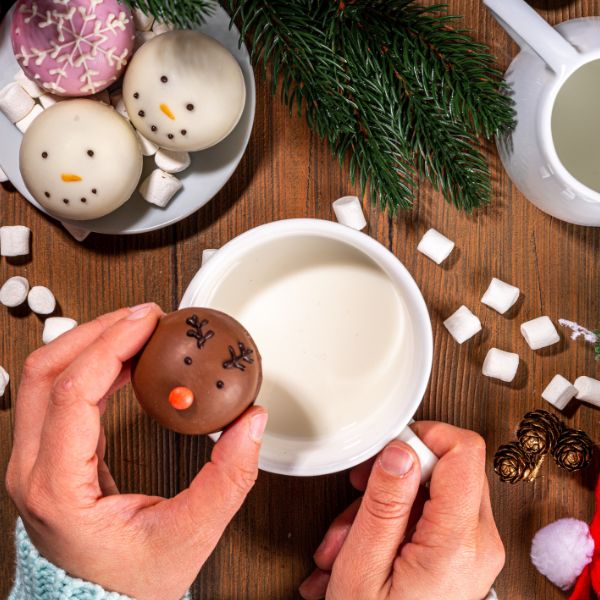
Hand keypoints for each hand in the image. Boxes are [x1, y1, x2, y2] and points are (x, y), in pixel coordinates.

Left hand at [5, 304, 268, 599]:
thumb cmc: (131, 583)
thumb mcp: (189, 535)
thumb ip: (228, 479)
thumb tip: (251, 423)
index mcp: (59, 487)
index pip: (71, 393)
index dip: (110, 345)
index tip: (147, 322)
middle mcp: (33, 469)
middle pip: (46, 371)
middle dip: (97, 331)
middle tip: (146, 317)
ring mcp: (34, 460)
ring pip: (44, 376)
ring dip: (91, 342)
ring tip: (138, 330)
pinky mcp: (49, 454)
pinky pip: (59, 392)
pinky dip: (91, 363)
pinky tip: (124, 358)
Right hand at [299, 423, 504, 599]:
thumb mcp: (363, 565)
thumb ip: (385, 503)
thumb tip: (400, 450)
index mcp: (458, 543)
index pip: (464, 451)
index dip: (425, 436)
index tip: (389, 450)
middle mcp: (478, 542)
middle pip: (446, 467)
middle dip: (394, 475)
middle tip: (359, 492)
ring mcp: (474, 549)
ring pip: (432, 489)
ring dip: (385, 503)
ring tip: (349, 536)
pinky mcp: (463, 553)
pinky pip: (432, 513)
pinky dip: (395, 519)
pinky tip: (364, 544)